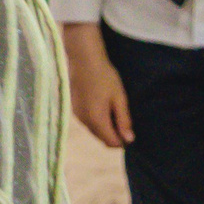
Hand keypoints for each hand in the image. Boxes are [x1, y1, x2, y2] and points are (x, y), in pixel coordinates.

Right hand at [63, 24, 131, 148]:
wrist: (83, 60)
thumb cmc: (105, 77)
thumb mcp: (119, 98)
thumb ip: (123, 120)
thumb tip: (129, 139)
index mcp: (97, 120)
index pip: (111, 142)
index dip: (123, 140)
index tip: (129, 128)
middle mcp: (84, 121)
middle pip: (102, 138)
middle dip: (113, 133)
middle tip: (122, 116)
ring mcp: (77, 115)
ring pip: (94, 130)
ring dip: (105, 126)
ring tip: (112, 108)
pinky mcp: (74, 109)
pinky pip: (88, 121)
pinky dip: (96, 119)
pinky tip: (101, 103)